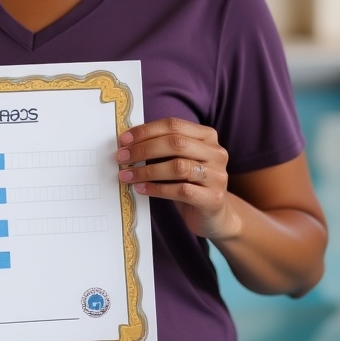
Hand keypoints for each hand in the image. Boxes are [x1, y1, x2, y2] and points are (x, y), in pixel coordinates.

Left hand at [117, 117, 237, 240]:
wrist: (214, 215)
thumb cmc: (190, 183)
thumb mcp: (178, 160)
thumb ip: (161, 148)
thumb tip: (127, 142)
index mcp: (207, 136)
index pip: (174, 125)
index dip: (146, 130)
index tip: (124, 139)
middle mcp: (216, 153)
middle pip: (176, 143)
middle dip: (144, 149)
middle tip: (122, 158)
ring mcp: (217, 176)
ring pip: (178, 167)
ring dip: (147, 171)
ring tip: (127, 176)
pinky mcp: (213, 198)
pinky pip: (181, 191)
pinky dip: (157, 189)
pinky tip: (141, 189)